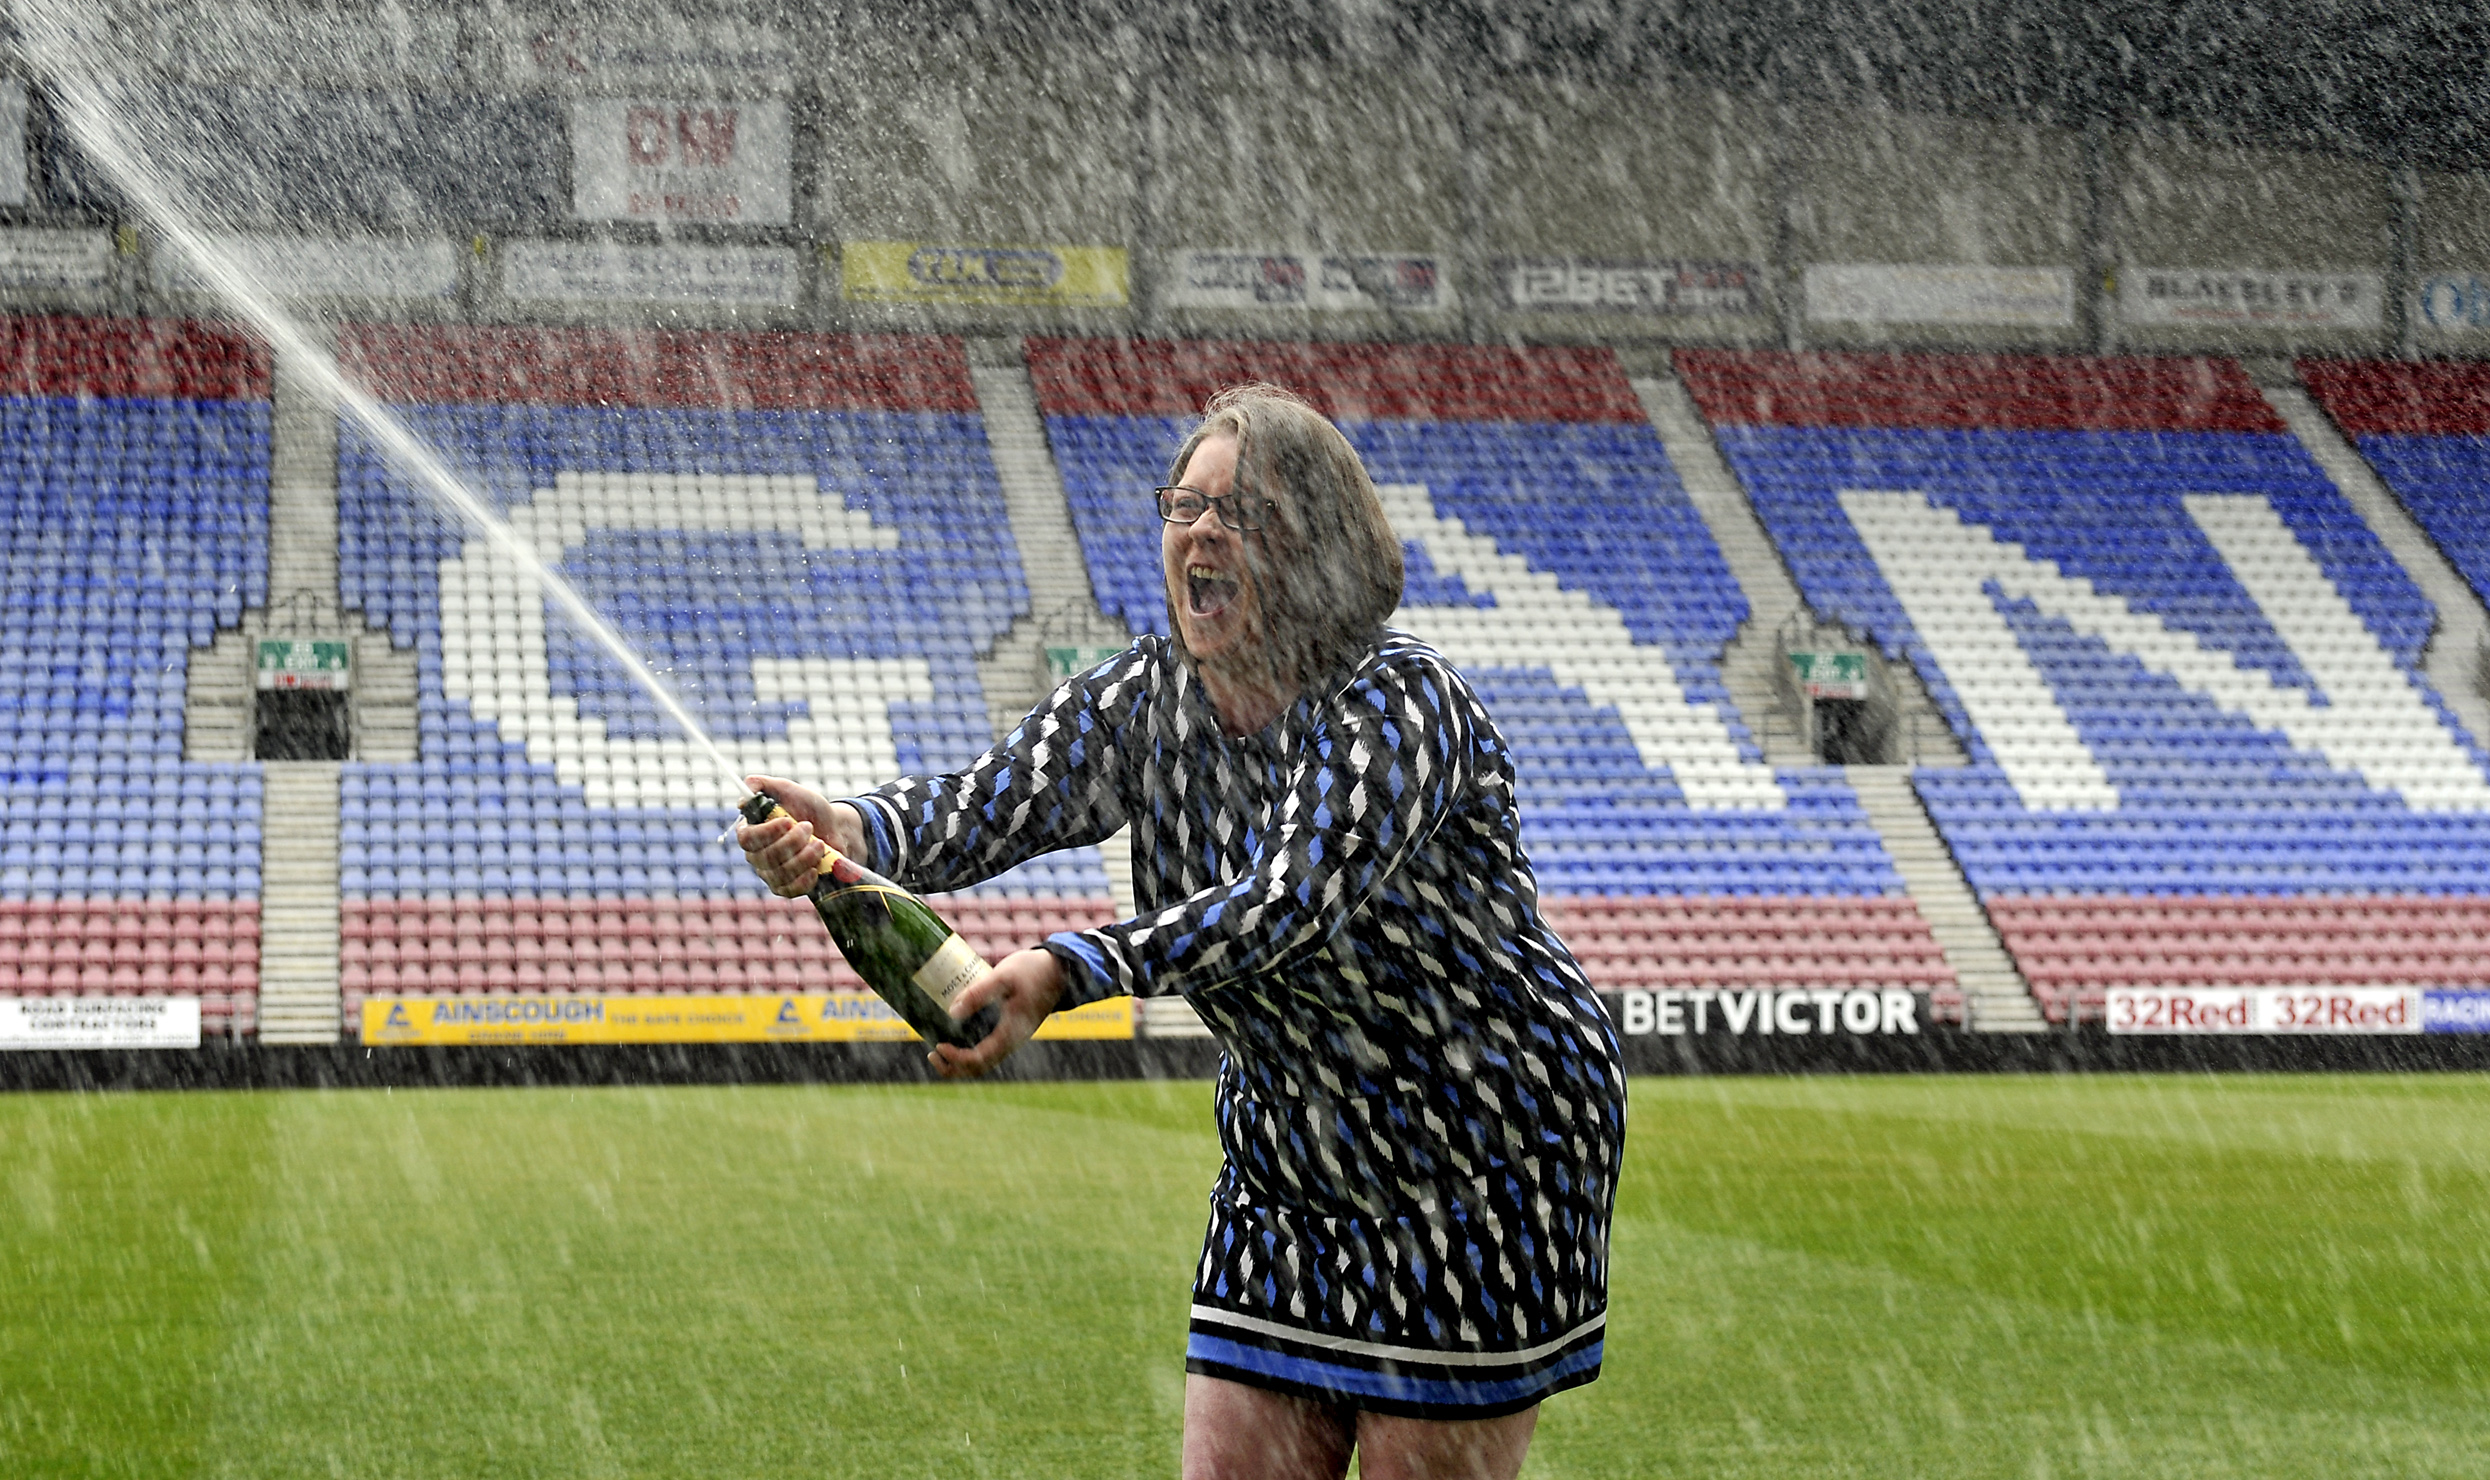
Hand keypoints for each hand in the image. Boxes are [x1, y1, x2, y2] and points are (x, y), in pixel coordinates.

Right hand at [737, 774, 866, 896]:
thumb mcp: (788, 790)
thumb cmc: (808, 809)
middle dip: (793, 841)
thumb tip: (748, 785)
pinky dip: (805, 879)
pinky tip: (816, 867)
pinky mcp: (785, 888)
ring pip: (781, 873)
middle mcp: (756, 855)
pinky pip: (790, 890)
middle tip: (809, 827)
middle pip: (766, 857)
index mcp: (752, 831)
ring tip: (820, 843)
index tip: (788, 821)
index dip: (766, 832)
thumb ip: (765, 785)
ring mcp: (769, 874)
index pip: (746, 838)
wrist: (833, 829)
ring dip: (804, 857)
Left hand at [929, 948, 1066, 1079]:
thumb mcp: (1003, 976)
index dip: (955, 1058)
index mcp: (1010, 1033)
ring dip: (960, 1060)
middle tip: (932, 1052)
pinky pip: (989, 1049)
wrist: (1060, 969)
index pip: (978, 1060)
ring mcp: (1013, 1037)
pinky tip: (957, 1035)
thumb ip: (978, 993)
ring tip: (939, 1048)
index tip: (938, 1044)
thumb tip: (952, 1012)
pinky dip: (970, 1049)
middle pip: (980, 1068)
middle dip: (953, 1067)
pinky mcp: (1012, 1029)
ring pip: (984, 1060)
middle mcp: (1012, 1041)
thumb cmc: (1032, 971)